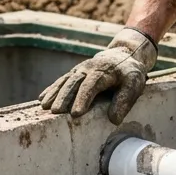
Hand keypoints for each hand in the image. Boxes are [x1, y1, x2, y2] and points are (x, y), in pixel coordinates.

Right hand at [38, 27, 156, 123]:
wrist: (123, 55)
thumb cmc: (129, 73)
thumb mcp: (134, 84)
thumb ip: (125, 100)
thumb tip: (113, 119)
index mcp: (103, 71)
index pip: (91, 85)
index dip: (82, 99)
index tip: (75, 113)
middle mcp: (88, 68)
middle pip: (73, 82)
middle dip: (64, 97)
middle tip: (55, 112)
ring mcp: (79, 70)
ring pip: (64, 80)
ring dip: (54, 93)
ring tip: (44, 107)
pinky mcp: (75, 73)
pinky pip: (61, 80)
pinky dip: (51, 89)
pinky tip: (42, 99)